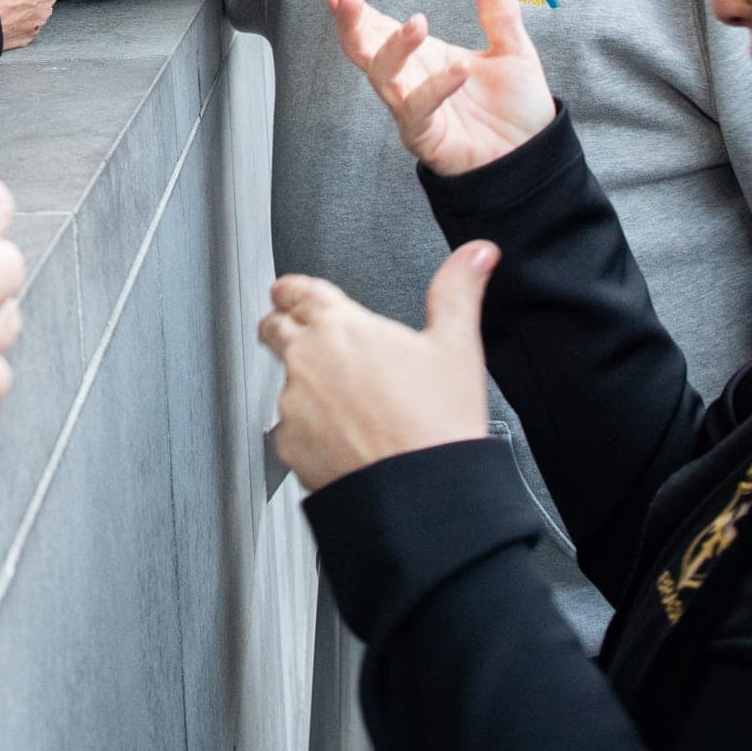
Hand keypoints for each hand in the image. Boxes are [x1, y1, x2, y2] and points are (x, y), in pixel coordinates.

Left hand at [259, 250, 495, 490]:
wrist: (422, 497)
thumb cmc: (437, 426)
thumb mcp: (457, 347)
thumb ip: (458, 291)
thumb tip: (475, 254)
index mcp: (341, 328)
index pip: (298, 291)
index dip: (291, 288)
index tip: (287, 290)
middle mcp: (307, 361)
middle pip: (276, 329)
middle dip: (283, 327)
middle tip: (297, 334)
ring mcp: (293, 405)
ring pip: (286, 383)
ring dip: (305, 385)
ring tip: (343, 402)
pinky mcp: (289, 446)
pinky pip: (290, 429)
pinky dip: (309, 429)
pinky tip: (341, 438)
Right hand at [320, 0, 554, 176]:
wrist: (530, 158)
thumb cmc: (513, 109)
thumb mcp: (511, 50)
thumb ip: (498, 11)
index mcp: (420, 55)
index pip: (376, 25)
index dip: (353, 7)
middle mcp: (408, 79)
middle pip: (363, 48)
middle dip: (349, 21)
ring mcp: (411, 109)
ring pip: (382, 77)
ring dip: (393, 48)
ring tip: (417, 23)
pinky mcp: (424, 136)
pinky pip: (419, 110)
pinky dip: (435, 88)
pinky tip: (459, 69)